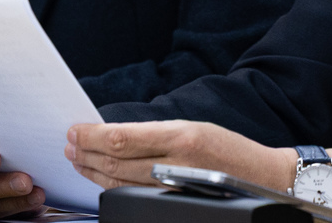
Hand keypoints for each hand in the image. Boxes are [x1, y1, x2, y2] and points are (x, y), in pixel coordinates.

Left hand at [65, 121, 294, 190]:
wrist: (263, 177)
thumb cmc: (229, 149)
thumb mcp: (195, 127)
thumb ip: (157, 133)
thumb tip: (115, 133)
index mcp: (182, 136)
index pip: (123, 137)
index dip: (93, 135)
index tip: (75, 129)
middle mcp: (177, 164)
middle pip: (116, 162)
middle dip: (86, 152)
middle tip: (68, 144)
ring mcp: (174, 188)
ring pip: (120, 182)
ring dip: (93, 170)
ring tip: (77, 158)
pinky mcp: (173, 203)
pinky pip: (134, 196)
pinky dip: (112, 186)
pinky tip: (101, 178)